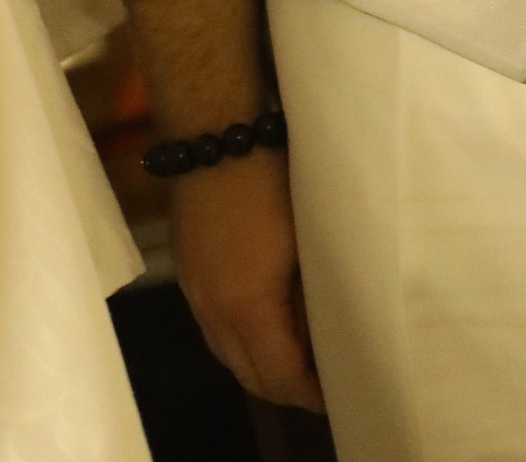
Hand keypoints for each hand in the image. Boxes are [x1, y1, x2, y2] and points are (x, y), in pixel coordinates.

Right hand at [169, 147, 327, 411]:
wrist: (216, 131)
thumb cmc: (273, 175)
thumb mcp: (306, 234)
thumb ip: (312, 289)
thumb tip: (326, 325)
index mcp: (247, 307)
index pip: (278, 376)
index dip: (309, 394)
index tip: (337, 394)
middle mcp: (213, 311)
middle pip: (248, 376)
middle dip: (285, 388)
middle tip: (322, 383)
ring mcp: (194, 293)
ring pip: (227, 355)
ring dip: (260, 365)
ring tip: (299, 355)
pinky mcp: (188, 273)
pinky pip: (213, 328)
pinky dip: (240, 339)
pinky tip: (266, 321)